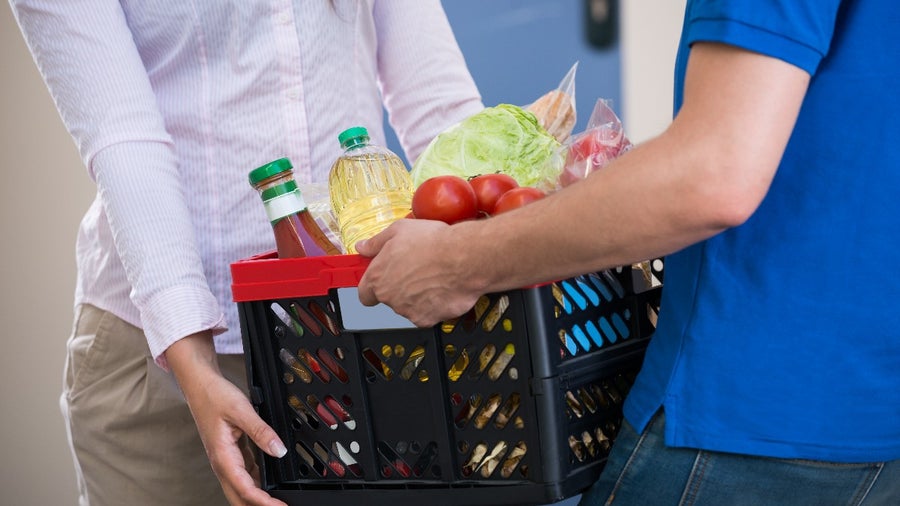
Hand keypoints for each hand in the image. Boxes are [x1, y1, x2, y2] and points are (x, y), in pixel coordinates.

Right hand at [167, 333, 287, 505]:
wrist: (199, 385)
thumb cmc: (214, 396)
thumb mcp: (241, 410)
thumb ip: (261, 431)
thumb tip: (278, 450)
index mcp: (223, 457)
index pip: (245, 489)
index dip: (263, 501)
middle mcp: (222, 462)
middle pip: (239, 496)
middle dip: (258, 505)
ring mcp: (225, 459)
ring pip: (241, 488)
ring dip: (257, 496)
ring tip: (278, 499)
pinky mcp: (230, 453)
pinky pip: (244, 475)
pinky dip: (256, 482)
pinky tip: (269, 481)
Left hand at [356, 218, 480, 326]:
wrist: (463, 259)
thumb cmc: (433, 243)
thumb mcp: (398, 230)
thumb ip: (375, 242)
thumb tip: (363, 247)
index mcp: (377, 277)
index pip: (365, 293)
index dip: (374, 286)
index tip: (383, 278)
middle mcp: (389, 297)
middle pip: (390, 298)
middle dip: (400, 287)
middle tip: (416, 270)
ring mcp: (408, 310)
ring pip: (409, 306)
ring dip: (418, 295)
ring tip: (432, 275)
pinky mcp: (427, 319)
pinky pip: (428, 313)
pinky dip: (434, 304)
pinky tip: (442, 287)